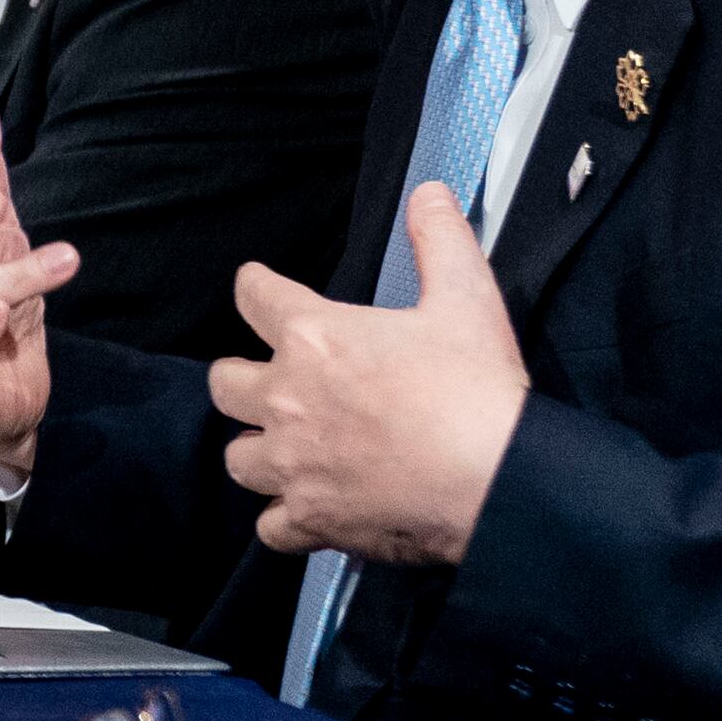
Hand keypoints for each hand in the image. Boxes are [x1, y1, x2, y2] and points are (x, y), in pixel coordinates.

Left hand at [207, 187, 529, 565]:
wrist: (496, 478)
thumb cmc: (476, 390)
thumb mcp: (467, 300)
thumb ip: (442, 241)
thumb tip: (430, 194)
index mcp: (314, 339)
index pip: (256, 297)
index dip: (255, 287)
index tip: (255, 287)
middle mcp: (286, 399)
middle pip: (225, 383)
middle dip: (241, 379)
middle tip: (270, 381)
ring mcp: (292, 463)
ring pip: (238, 457)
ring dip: (256, 449)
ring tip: (283, 448)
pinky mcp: (310, 517)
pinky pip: (270, 526)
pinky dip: (283, 519)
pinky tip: (305, 510)